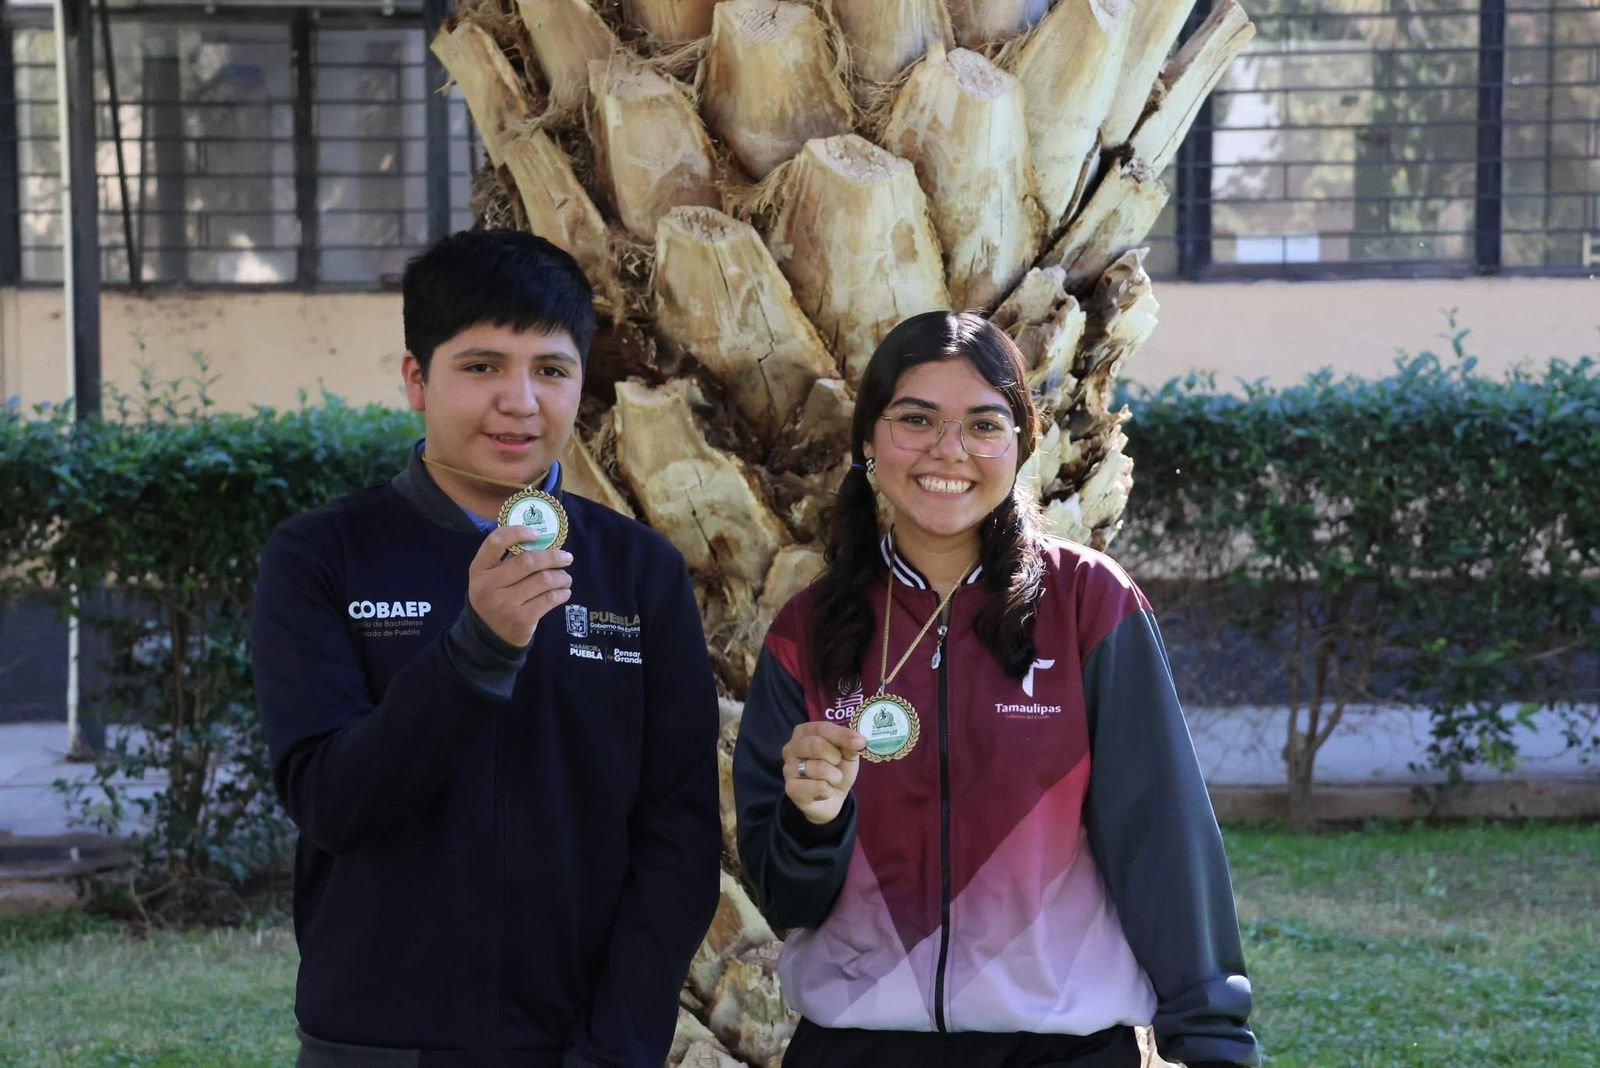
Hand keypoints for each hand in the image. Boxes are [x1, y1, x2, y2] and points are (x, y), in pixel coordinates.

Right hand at [468, 526, 573, 647]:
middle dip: (553, 557)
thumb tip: (542, 541)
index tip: (537, 533)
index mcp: (479, 570)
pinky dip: (561, 593)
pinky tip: (563, 592)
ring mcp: (505, 604)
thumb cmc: (494, 599)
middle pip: (528, 561)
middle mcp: (489, 586)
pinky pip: (549, 599)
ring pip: (543, 580)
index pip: (495, 542)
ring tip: (566, 578)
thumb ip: (506, 561)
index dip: (517, 532)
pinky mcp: (521, 619)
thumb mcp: (489, 579)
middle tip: (567, 558)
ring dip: (561, 577)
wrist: (488, 638)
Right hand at [781, 721, 866, 825]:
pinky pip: (818, 787)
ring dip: (835, 776)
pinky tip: (824, 791)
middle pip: (816, 745)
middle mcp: (791, 747)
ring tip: (832, 780)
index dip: (843, 735)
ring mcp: (788, 768)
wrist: (831, 798)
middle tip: (839, 764)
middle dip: (835, 757)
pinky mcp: (791, 788)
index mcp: (804, 732)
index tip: (861, 743)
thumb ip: (850, 745)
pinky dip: (828, 791)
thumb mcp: (847, 753)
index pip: (822, 728)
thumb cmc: (836, 769)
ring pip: (819, 768)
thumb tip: (859, 741)